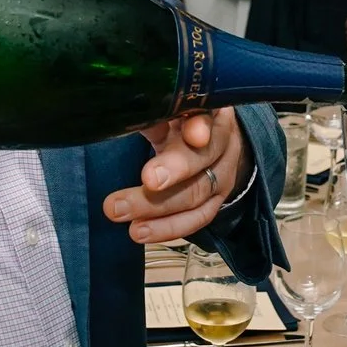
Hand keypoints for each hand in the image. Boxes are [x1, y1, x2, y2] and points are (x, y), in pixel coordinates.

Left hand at [105, 108, 246, 242]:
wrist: (212, 144)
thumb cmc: (182, 123)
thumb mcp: (171, 114)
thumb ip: (156, 117)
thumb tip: (133, 120)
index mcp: (211, 114)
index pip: (210, 117)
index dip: (200, 126)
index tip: (192, 134)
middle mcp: (223, 146)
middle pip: (202, 160)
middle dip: (174, 171)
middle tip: (147, 180)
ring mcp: (221, 178)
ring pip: (195, 195)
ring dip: (158, 208)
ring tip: (123, 214)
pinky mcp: (214, 203)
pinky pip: (195, 220)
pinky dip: (167, 228)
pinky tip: (140, 232)